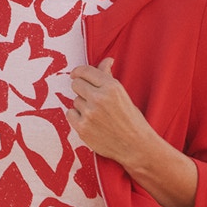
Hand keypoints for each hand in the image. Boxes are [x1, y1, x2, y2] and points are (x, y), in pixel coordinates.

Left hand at [67, 58, 197, 206]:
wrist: (136, 146)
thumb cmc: (131, 119)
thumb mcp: (122, 94)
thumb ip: (108, 76)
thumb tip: (106, 60)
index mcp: (111, 87)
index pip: (84, 71)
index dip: (79, 72)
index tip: (77, 74)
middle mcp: (99, 98)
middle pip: (76, 84)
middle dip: (81, 88)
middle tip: (90, 97)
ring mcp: (89, 114)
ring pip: (74, 100)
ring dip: (82, 105)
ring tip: (97, 114)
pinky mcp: (82, 128)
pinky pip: (70, 114)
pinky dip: (77, 116)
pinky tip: (90, 121)